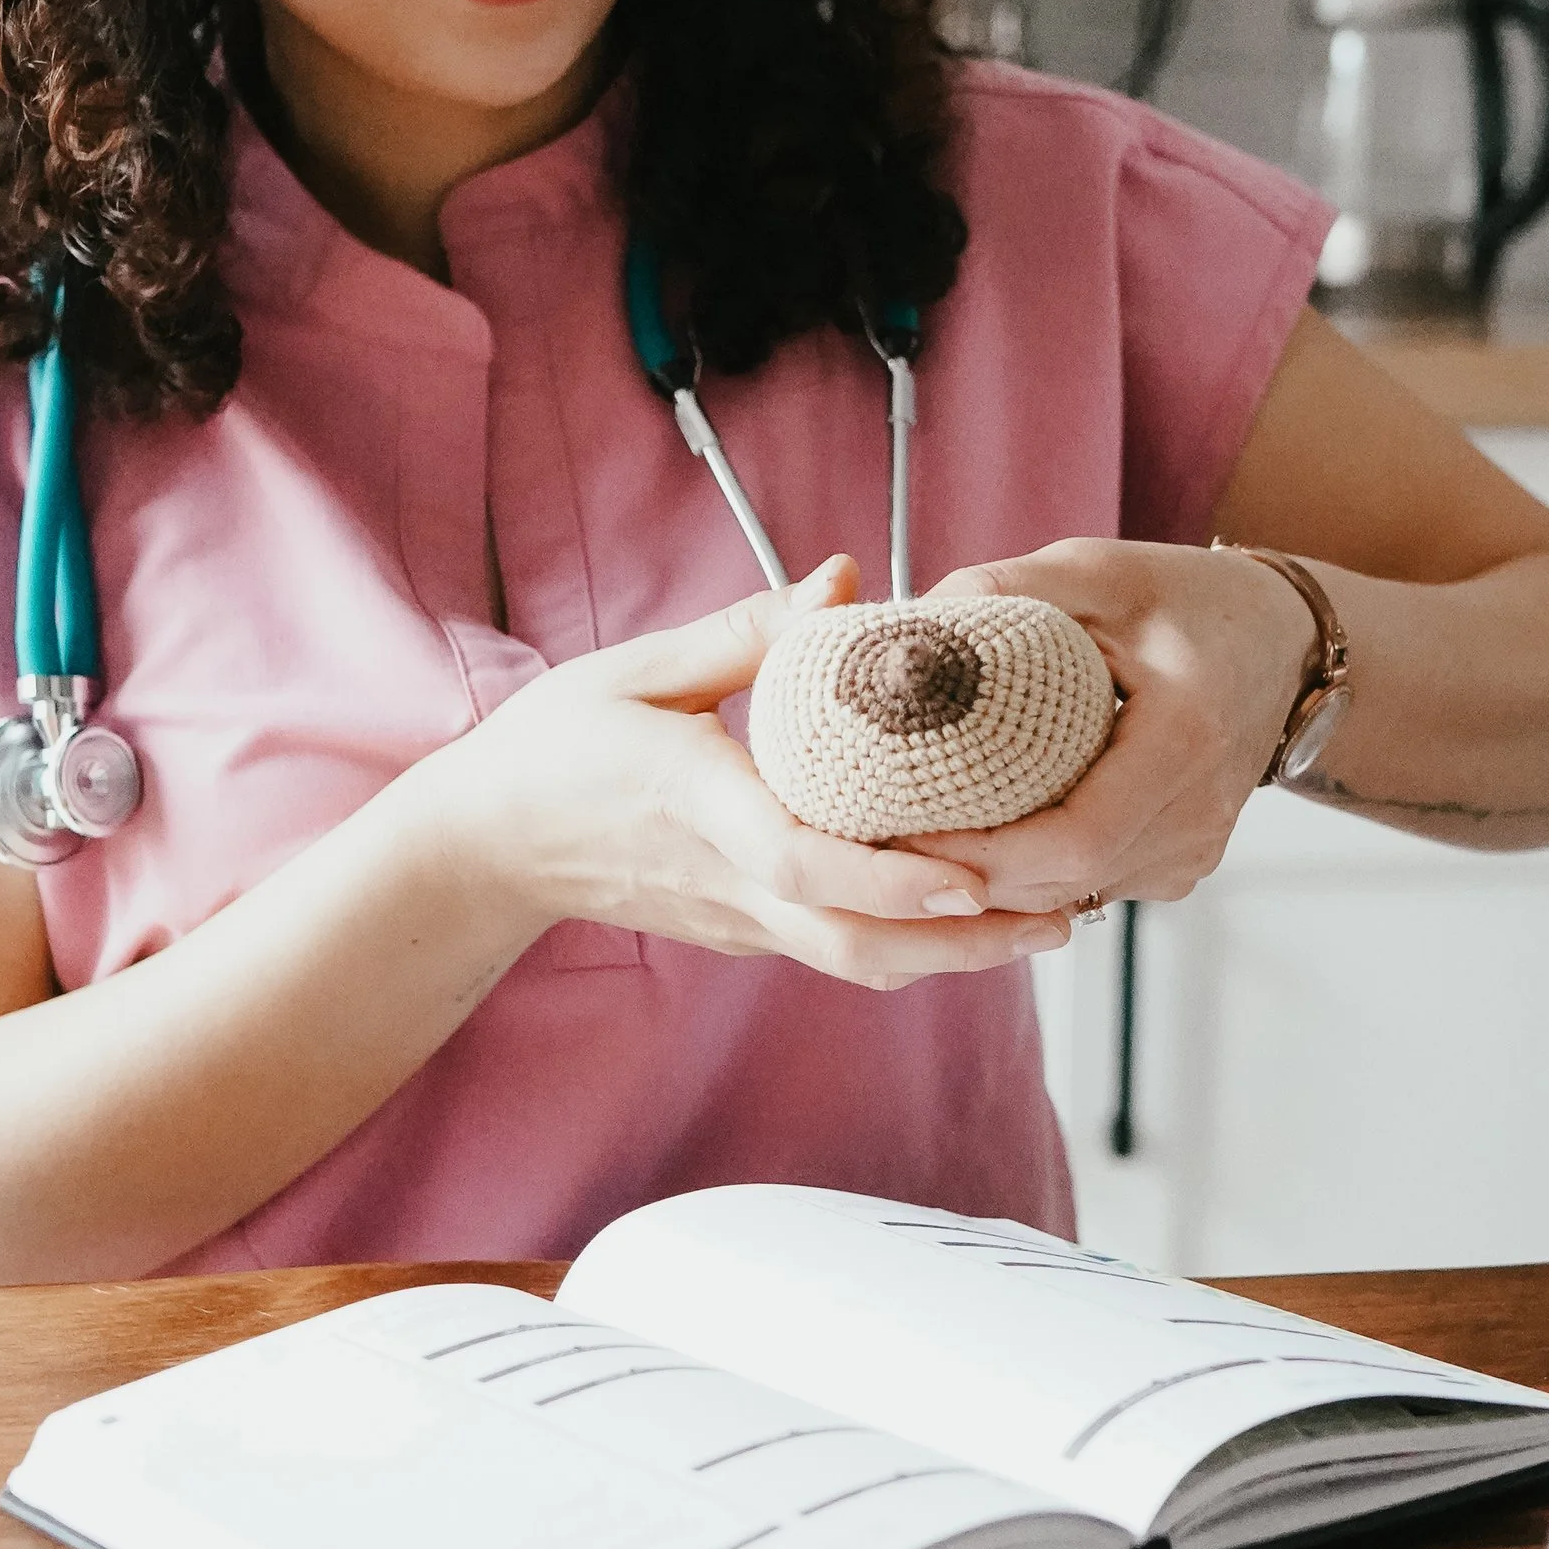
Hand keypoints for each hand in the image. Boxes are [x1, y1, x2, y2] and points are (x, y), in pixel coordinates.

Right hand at [420, 558, 1072, 989]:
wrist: (486, 846)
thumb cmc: (555, 749)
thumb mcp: (639, 667)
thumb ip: (750, 630)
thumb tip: (846, 583)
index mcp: (697, 805)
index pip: (804, 862)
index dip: (896, 879)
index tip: (977, 872)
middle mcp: (726, 883)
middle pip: (858, 945)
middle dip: (968, 942)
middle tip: (1062, 913)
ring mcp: (737, 922)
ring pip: (857, 965)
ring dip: (957, 955)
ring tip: (1046, 921)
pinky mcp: (744, 935)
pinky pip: (840, 954)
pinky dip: (914, 944)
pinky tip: (976, 913)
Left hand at [925, 539, 1314, 911]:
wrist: (1282, 643)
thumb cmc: (1191, 601)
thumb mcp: (1096, 572)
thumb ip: (1002, 591)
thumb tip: (902, 625)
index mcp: (1187, 739)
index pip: (1076, 838)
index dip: (981, 851)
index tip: (901, 827)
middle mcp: (1197, 814)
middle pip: (1061, 882)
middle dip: (961, 873)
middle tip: (873, 835)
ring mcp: (1191, 851)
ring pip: (1067, 897)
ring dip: (985, 881)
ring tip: (903, 837)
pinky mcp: (1177, 867)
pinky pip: (1086, 887)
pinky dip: (1024, 873)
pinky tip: (971, 837)